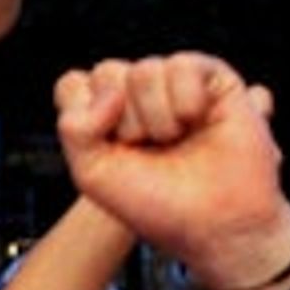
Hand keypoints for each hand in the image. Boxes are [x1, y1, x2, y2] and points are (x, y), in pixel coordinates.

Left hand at [55, 54, 289, 280]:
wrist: (216, 224)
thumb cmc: (158, 205)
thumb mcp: (92, 173)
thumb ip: (74, 126)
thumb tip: (112, 91)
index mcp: (106, 117)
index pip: (73, 85)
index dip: (84, 117)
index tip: (111, 152)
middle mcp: (139, 97)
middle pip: (106, 73)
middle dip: (125, 123)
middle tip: (152, 151)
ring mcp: (174, 85)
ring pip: (143, 71)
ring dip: (157, 118)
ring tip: (177, 140)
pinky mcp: (212, 79)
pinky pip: (181, 65)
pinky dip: (186, 100)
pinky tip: (199, 121)